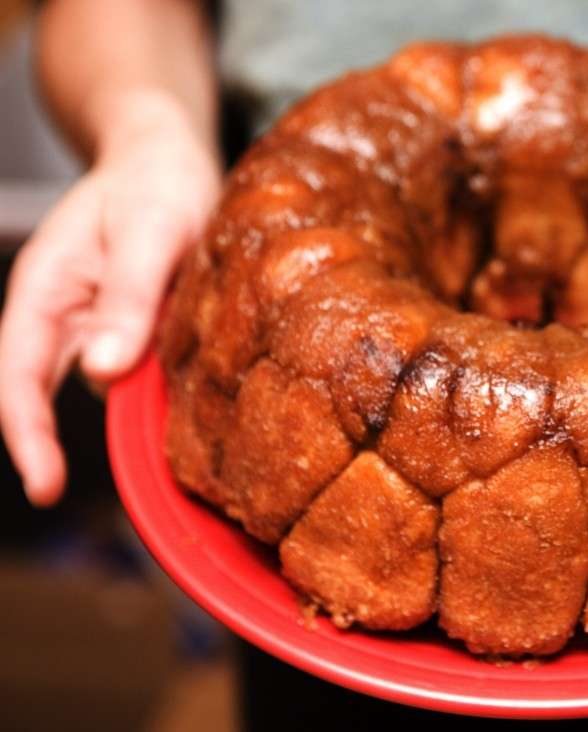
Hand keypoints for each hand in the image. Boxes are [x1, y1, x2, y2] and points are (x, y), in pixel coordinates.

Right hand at [0, 93, 219, 505]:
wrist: (170, 156)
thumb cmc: (154, 181)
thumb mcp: (150, 233)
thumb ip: (127, 300)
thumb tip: (102, 373)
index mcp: (45, 290)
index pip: (19, 376)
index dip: (27, 436)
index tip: (44, 486)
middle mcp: (62, 314)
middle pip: (44, 393)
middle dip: (55, 446)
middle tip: (88, 490)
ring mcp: (95, 323)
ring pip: (101, 385)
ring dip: (125, 410)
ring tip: (166, 424)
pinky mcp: (132, 325)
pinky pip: (134, 369)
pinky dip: (151, 387)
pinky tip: (184, 394)